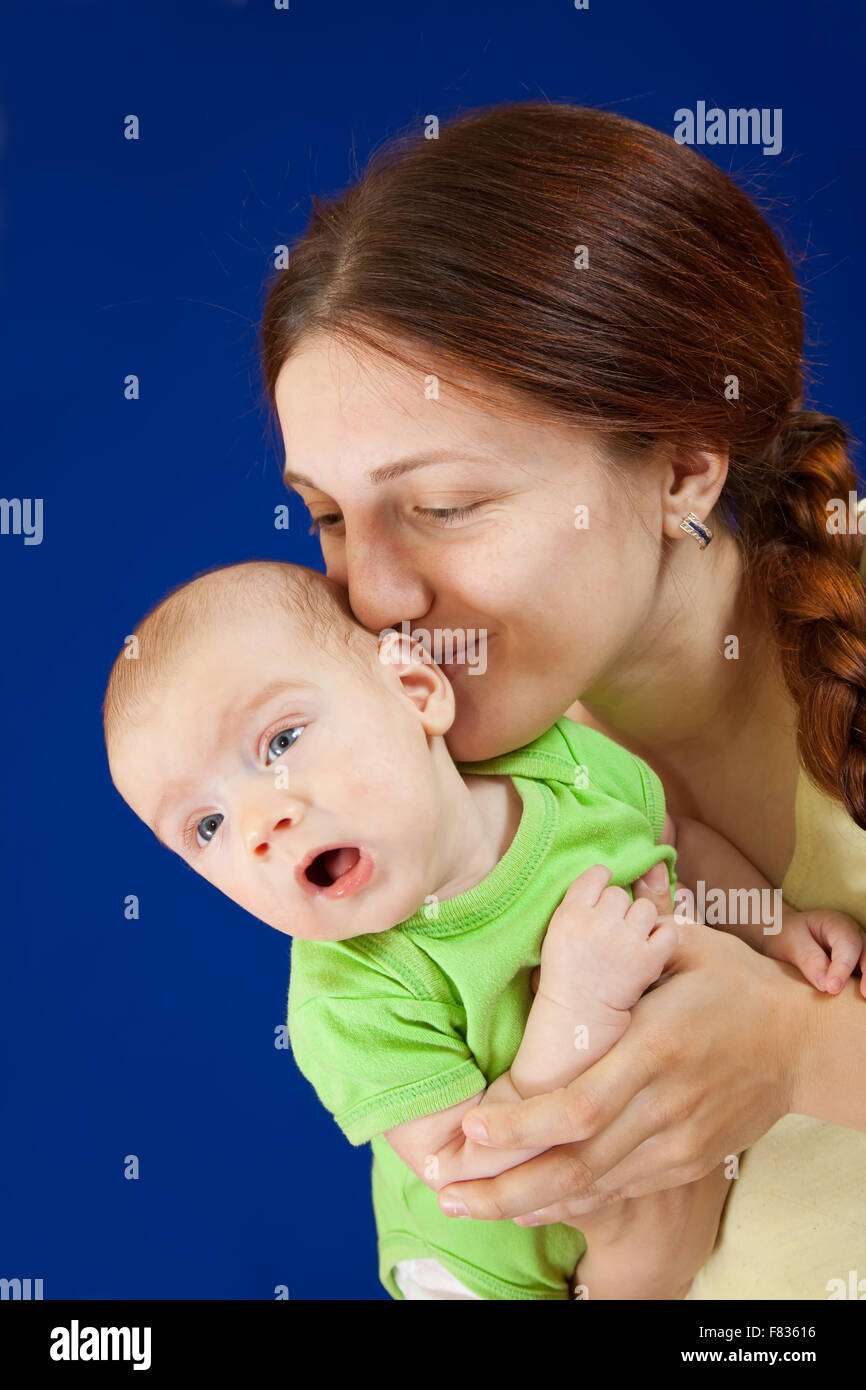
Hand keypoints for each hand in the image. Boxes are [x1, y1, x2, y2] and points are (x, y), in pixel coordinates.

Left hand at [437, 910, 810, 1226]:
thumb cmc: (735, 983)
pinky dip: (569, 1201)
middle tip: (446, 1190)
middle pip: (576, 1162)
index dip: (521, 1127)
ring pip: (593, 1186)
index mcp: (655, 1048)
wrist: (800, 1043)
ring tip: (468, 1204)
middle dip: (504, 1185)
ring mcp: (678, 1143)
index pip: (578, 1106)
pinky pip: (619, 1190)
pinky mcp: (686, 1162)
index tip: (471, 1129)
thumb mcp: (690, 947)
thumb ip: (632, 942)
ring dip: (526, 1202)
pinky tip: (525, 1206)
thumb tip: (582, 899)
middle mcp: (664, 1106)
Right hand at [538, 865, 677, 1013]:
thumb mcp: (557, 930)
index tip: (601, 894)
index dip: (602, 882)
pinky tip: (648, 950)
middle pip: (619, 894)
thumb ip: (581, 901)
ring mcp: (625, 941)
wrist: (576, 1014)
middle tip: (611, 931)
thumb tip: (608, 872)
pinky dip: (661, 939)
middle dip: (617, 909)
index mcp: (571, 912)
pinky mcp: (648, 960)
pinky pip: (666, 932)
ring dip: (640, 922)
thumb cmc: (565, 971)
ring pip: (644, 909)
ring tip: (630, 940)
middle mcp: (599, 922)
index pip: (596, 875)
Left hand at [765, 907, 865, 996]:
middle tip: (863, 995)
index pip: (848, 944)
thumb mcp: (791, 942)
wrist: (785, 933)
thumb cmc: (788, 934)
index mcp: (837, 925)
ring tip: (863, 999)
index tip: (832, 989)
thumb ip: (809, 959)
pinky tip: (858, 999)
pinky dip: (863, 983)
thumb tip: (826, 984)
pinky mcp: (857, 967)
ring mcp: (858, 952)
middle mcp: (854, 936)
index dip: (843, 967)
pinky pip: (864, 974)